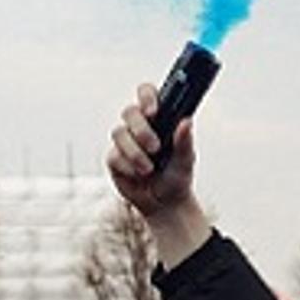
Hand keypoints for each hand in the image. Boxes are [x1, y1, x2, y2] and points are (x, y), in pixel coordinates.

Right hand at [106, 84, 196, 215]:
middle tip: (155, 147)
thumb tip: (186, 122)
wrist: (165, 204)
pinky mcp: (114, 159)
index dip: (147, 97)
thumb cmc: (177, 177)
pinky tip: (138, 175)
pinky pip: (114, 155)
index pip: (147, 94)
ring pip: (119, 133)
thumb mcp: (186, 160)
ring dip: (135, 152)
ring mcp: (125, 142)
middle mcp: (139, 127)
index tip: (153, 111)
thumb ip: (185, 141)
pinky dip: (128, 167)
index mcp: (158, 119)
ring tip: (149, 169)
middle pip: (129, 112)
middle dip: (141, 129)